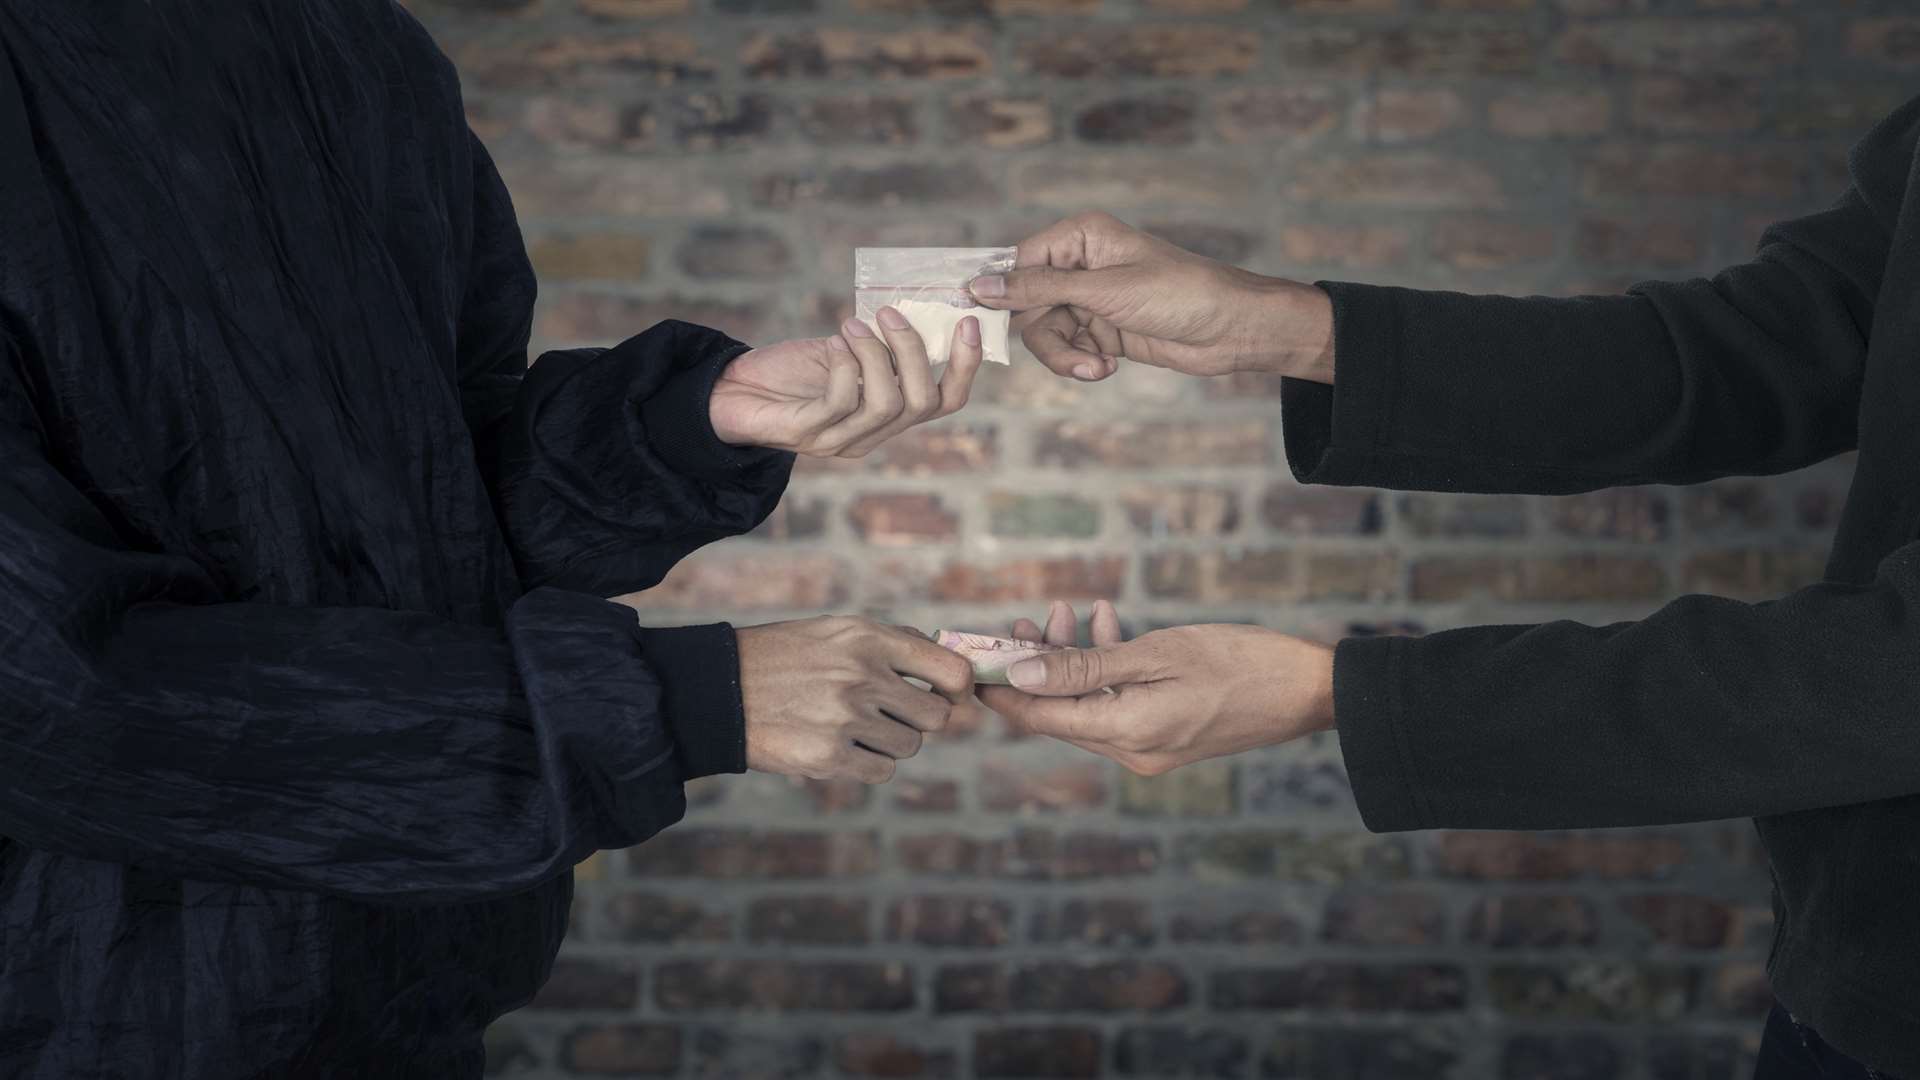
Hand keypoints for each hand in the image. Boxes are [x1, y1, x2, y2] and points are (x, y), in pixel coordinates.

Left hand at [710, 308, 982, 457]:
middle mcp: (871, 435)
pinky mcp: (805, 434)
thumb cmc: (790, 371)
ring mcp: (840, 440)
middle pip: (922, 403)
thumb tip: (912, 308)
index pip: (946, 402)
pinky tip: (832, 343)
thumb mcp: (846, 351)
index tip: (968, 321)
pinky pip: (841, 402)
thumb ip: (880, 343)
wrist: (730, 393)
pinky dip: (844, 364)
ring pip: (887, 403)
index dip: (965, 365)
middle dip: (913, 350)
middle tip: (888, 314)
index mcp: (889, 416)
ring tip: (851, 324)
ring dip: (875, 354)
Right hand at [735, 616, 976, 783]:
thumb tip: (951, 666)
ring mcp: (845, 719)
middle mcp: (862, 677)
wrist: (722, 688)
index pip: (951, 672)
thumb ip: (895, 643)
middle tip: (891, 713)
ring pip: (909, 747)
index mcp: (869, 639)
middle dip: (919, 719)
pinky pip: (882, 771)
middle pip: (936, 718)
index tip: (947, 695)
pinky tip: (843, 746)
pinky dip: (870, 763)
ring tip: (857, 726)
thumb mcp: (838, 630)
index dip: (958, 689)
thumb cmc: (787, 656)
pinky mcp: (828, 757)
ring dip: (892, 742)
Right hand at [966, 212, 1333, 383]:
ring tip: (1096, 367)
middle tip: (1071, 355)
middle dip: (1047, 336)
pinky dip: (1082, 363)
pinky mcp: (1101, 331)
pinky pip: (1069, 350)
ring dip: (1066, 356)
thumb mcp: (1103, 291)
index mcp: (1079, 238)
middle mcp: (1080, 266)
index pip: (1019, 262)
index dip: (1002, 294)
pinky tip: (1105, 368)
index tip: (981, 320)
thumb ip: (1039, 289)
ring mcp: (1090, 300)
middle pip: (1027, 305)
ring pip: (1046, 334)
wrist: (1230, 329)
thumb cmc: (1177, 293)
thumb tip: (981, 286)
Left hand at [976, 601, 1335, 776]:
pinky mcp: (1167, 732)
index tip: (974, 656)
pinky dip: (1107, 665)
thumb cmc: (1238, 663)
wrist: (1308, 688)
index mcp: (1124, 734)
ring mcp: (1150, 745)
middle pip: (1058, 710)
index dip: (1001, 687)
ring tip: (1064, 610)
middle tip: (1019, 622)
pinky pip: (1119, 701)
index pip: (1038, 716)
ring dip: (1071, 658)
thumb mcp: (1156, 654)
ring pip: (1087, 702)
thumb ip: (1084, 666)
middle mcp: (1131, 750)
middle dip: (1035, 664)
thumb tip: (1020, 672)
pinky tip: (1105, 620)